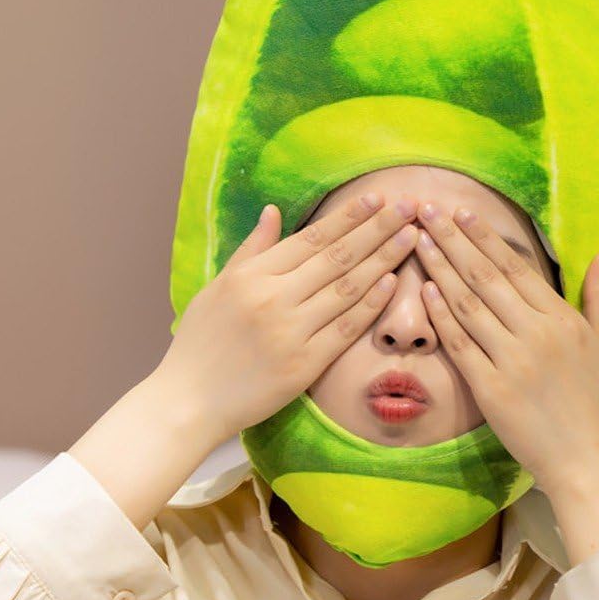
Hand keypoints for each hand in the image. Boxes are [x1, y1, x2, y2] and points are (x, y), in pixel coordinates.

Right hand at [155, 192, 420, 445]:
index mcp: (252, 276)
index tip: (377, 198)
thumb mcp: (219, 286)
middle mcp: (273, 298)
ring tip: (411, 237)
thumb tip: (274, 211)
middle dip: (377, 228)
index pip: (312, 238)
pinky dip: (371, 304)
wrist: (187, 401)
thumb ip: (253, 249)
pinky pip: (345, 328)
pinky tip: (392, 283)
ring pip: (348, 288)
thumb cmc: (200, 342)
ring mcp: (291, 332)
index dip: (348, 217)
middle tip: (408, 207)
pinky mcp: (304, 365)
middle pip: (337, 256)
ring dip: (383, 260)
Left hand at [412, 202, 598, 496]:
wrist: (591, 465)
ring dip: (440, 268)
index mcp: (563, 320)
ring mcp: (512, 362)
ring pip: (467, 304)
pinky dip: (441, 316)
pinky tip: (425, 290)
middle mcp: (537, 334)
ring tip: (418, 240)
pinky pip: (460, 345)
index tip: (461, 212)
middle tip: (427, 209)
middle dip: (453, 239)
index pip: (516, 268)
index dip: (485, 237)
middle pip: (485, 276)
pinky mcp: (491, 391)